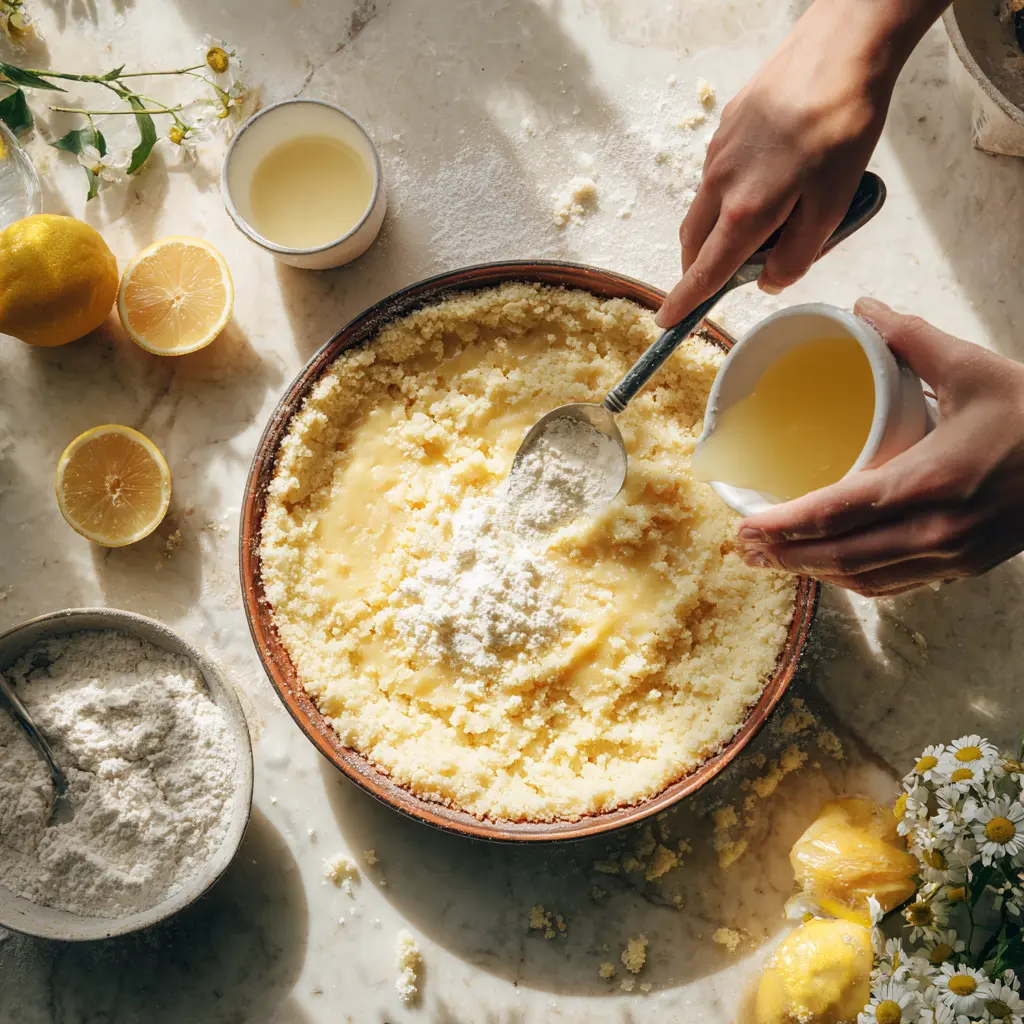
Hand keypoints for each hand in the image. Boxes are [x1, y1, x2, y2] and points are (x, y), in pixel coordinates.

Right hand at [656, 0, 912, 328]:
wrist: (840, 49)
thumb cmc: (843, 127)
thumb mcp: (834, 206)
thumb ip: (797, 255)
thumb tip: (768, 281)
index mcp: (746, 213)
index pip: (705, 272)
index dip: (685, 302)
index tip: (667, 322)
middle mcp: (720, 185)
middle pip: (695, 243)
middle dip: (701, 268)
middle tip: (729, 278)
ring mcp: (718, 155)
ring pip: (705, 210)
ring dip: (721, 230)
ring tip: (771, 219)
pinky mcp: (726, 130)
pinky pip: (718, 177)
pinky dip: (731, 195)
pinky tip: (772, 177)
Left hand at [737, 299, 1023, 596]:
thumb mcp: (975, 368)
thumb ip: (911, 337)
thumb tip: (864, 307)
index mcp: (929, 482)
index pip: (838, 512)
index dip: (786, 524)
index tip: (745, 526)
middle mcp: (935, 529)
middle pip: (841, 555)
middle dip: (786, 555)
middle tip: (743, 548)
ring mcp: (951, 555)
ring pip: (864, 577)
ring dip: (814, 572)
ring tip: (773, 559)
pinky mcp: (964, 565)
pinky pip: (895, 584)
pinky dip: (853, 579)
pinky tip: (829, 567)